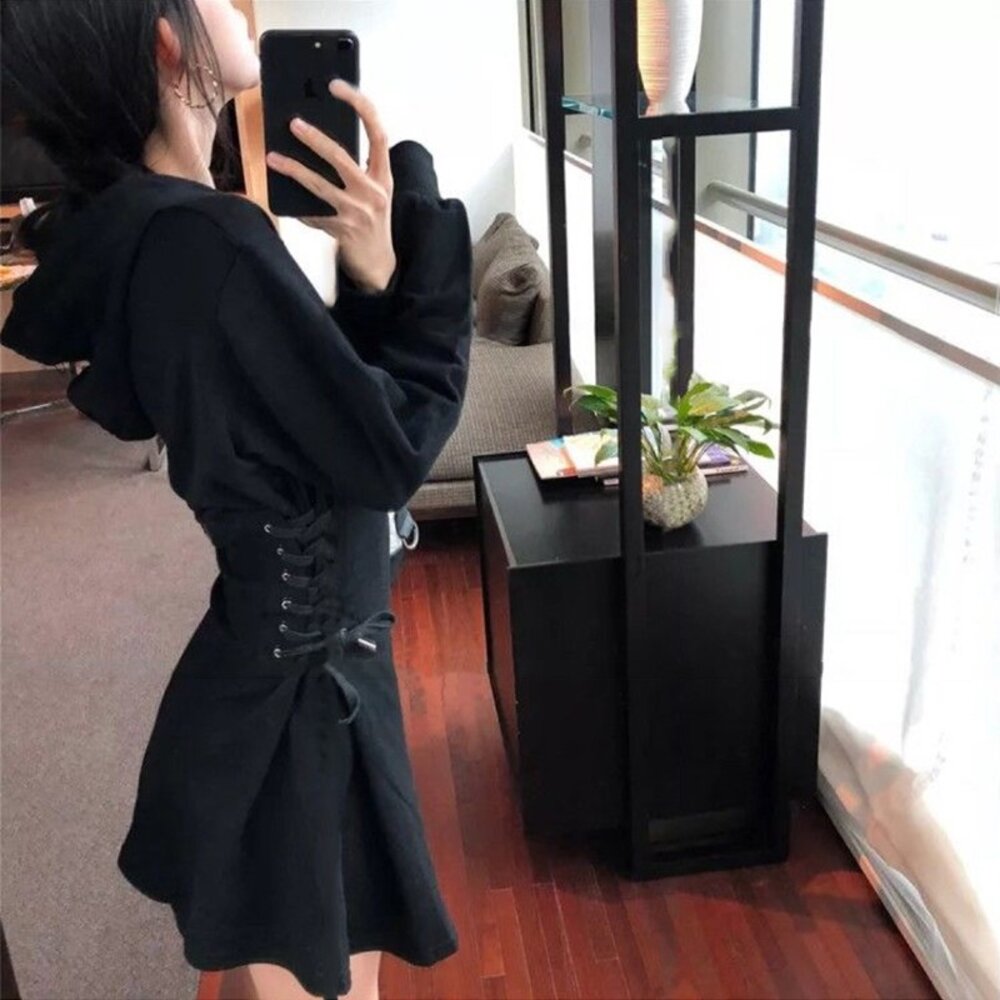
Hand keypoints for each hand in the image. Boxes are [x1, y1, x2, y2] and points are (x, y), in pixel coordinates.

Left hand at [265, 79, 395, 292]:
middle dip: (314, 139)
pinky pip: (313, 213)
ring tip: (273, 157)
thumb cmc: (372, 220)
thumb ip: (356, 168)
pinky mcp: (343, 230)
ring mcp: (358, 212)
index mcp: (384, 175)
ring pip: (320, 185)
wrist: (379, 263)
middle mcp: (374, 192)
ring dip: (294, 169)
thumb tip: (317, 140)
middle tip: (293, 123)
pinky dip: (298, 206)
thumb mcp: (373, 190)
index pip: (377, 132)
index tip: (338, 86)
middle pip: (342, 157)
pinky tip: (282, 198)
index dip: (360, 105)